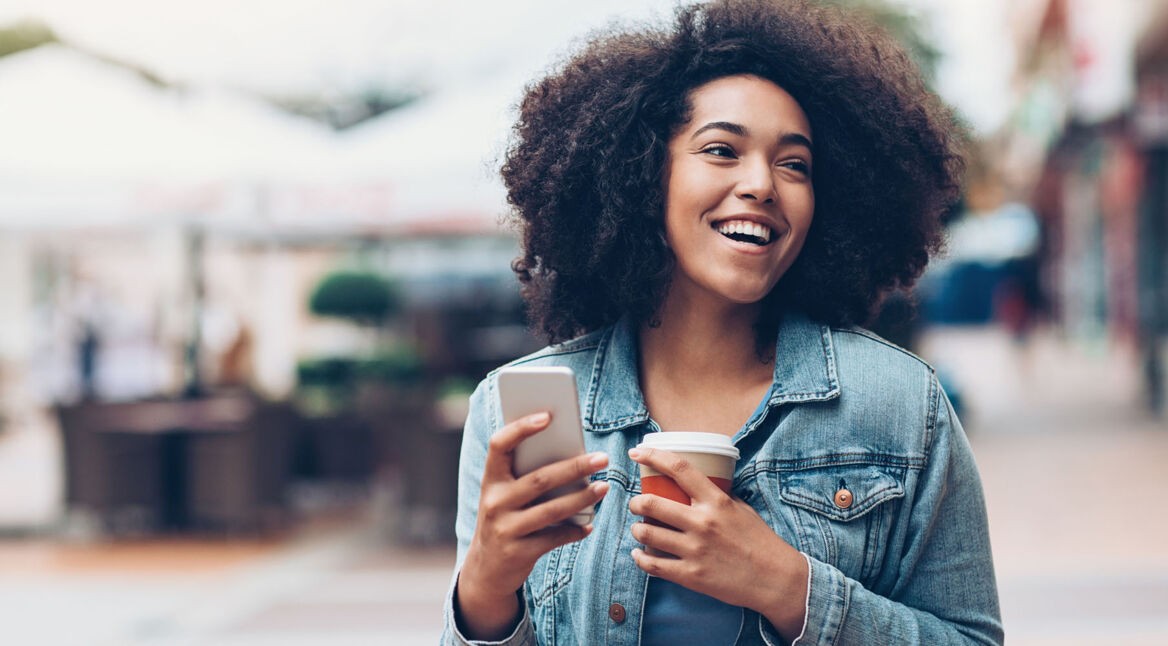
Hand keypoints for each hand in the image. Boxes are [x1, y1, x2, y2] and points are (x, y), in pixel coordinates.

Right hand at [457, 412, 609, 639]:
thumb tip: (572, 453)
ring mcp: (505, 529)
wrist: (485, 569)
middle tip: (602, 458)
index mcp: (490, 480)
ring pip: (552, 510)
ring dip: (582, 497)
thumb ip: (526, 474)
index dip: (521, 428)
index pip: (500, 445)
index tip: (548, 416)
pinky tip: (589, 525)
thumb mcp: (505, 495)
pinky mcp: (518, 553)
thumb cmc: (505, 518)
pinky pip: (554, 538)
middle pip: (539, 479)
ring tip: (603, 487)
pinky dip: (575, 531)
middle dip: (575, 467)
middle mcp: (494, 502)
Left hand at [627, 446, 807, 639]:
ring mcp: (695, 550)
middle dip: (635, 502)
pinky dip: (640, 558)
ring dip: (637, 529)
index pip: (679, 469)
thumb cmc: (760, 541)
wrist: (775, 579)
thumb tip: (697, 486)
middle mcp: (702, 523)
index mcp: (716, 501)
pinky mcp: (691, 575)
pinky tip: (639, 554)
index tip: (637, 453)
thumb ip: (718, 497)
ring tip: (639, 529)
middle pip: (651, 503)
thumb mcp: (741, 509)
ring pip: (647, 533)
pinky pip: (653, 564)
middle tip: (636, 503)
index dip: (653, 456)